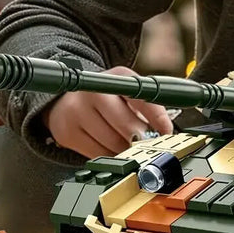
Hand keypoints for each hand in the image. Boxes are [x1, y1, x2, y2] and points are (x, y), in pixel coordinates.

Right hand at [44, 66, 173, 157]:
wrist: (69, 100)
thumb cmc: (109, 98)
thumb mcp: (129, 91)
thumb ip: (147, 107)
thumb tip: (164, 133)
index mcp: (117, 76)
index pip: (140, 96)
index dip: (156, 116)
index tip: (166, 131)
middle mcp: (94, 91)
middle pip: (125, 124)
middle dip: (142, 139)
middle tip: (150, 145)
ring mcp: (77, 111)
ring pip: (112, 142)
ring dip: (127, 150)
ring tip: (130, 146)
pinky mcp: (67, 132)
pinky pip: (97, 153)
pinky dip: (109, 155)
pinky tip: (112, 148)